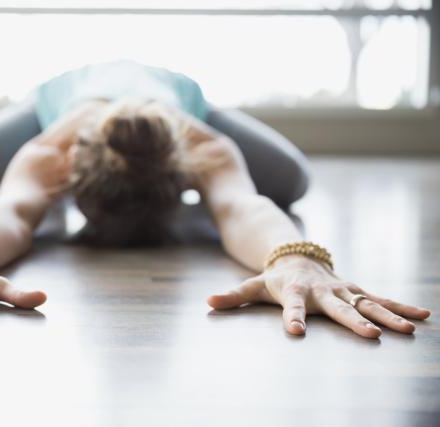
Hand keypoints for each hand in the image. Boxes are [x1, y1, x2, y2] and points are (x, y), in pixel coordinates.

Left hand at [207, 254, 430, 337]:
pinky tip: (423, 316)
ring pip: (367, 303)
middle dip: (354, 321)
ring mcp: (342, 289)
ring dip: (388, 316)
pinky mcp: (356, 290)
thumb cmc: (273, 277)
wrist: (295, 256)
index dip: (293, 317)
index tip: (297, 332)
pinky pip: (380, 298)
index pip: (292, 306)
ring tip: (409, 330)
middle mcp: (322, 289)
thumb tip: (208, 303)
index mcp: (295, 290)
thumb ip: (232, 295)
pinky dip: (401, 306)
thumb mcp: (252, 285)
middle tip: (372, 336)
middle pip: (339, 307)